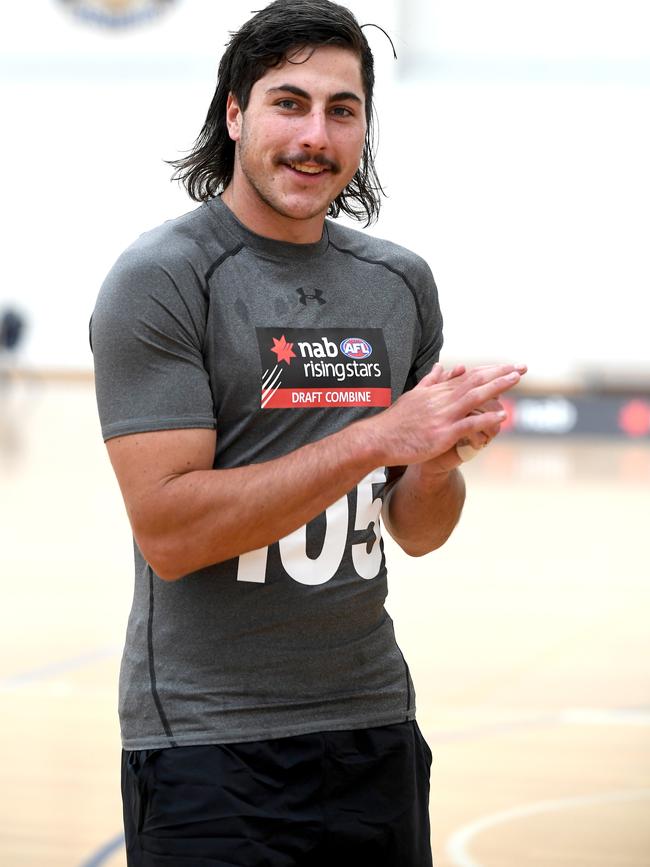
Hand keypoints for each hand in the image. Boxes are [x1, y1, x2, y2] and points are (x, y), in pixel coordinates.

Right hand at [365, 361, 525, 470]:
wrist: (378, 439)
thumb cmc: (395, 422)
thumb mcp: (413, 396)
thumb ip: (431, 382)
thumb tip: (443, 367)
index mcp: (436, 391)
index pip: (468, 377)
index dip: (490, 371)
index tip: (508, 367)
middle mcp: (441, 400)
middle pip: (475, 382)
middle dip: (499, 374)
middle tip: (521, 367)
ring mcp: (442, 416)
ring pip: (474, 397)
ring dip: (496, 387)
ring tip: (515, 380)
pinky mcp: (441, 434)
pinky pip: (468, 424)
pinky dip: (485, 419)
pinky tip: (502, 416)